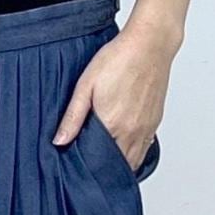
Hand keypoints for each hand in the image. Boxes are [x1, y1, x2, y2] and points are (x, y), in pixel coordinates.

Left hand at [51, 34, 167, 171]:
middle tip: (90, 166)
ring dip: (120, 164)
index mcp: (113, 125)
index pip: (99, 162)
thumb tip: (59, 141)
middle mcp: (133, 131)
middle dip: (104, 170)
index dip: (88, 167)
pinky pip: (145, 149)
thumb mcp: (86, 85)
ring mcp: (147, 128)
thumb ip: (73, 117)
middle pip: (118, 166)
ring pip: (134, 161)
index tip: (78, 166)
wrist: (150, 44)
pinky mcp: (155, 122)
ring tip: (105, 161)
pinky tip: (122, 146)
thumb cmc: (119, 59)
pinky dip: (134, 154)